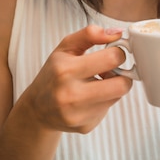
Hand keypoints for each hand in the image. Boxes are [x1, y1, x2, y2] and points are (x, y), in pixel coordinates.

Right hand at [18, 25, 132, 133]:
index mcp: (66, 70)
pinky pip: (108, 110)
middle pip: (122, 85)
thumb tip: (117, 33)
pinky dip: (104, 102)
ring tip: (97, 83)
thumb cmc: (54, 73)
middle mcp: (70, 95)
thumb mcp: (66, 47)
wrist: (37, 108)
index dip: (118, 52)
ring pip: (117, 97)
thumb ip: (90, 34)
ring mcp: (78, 114)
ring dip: (112, 88)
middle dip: (122, 75)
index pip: (113, 58)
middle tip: (111, 70)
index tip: (112, 53)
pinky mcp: (85, 127)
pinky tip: (90, 98)